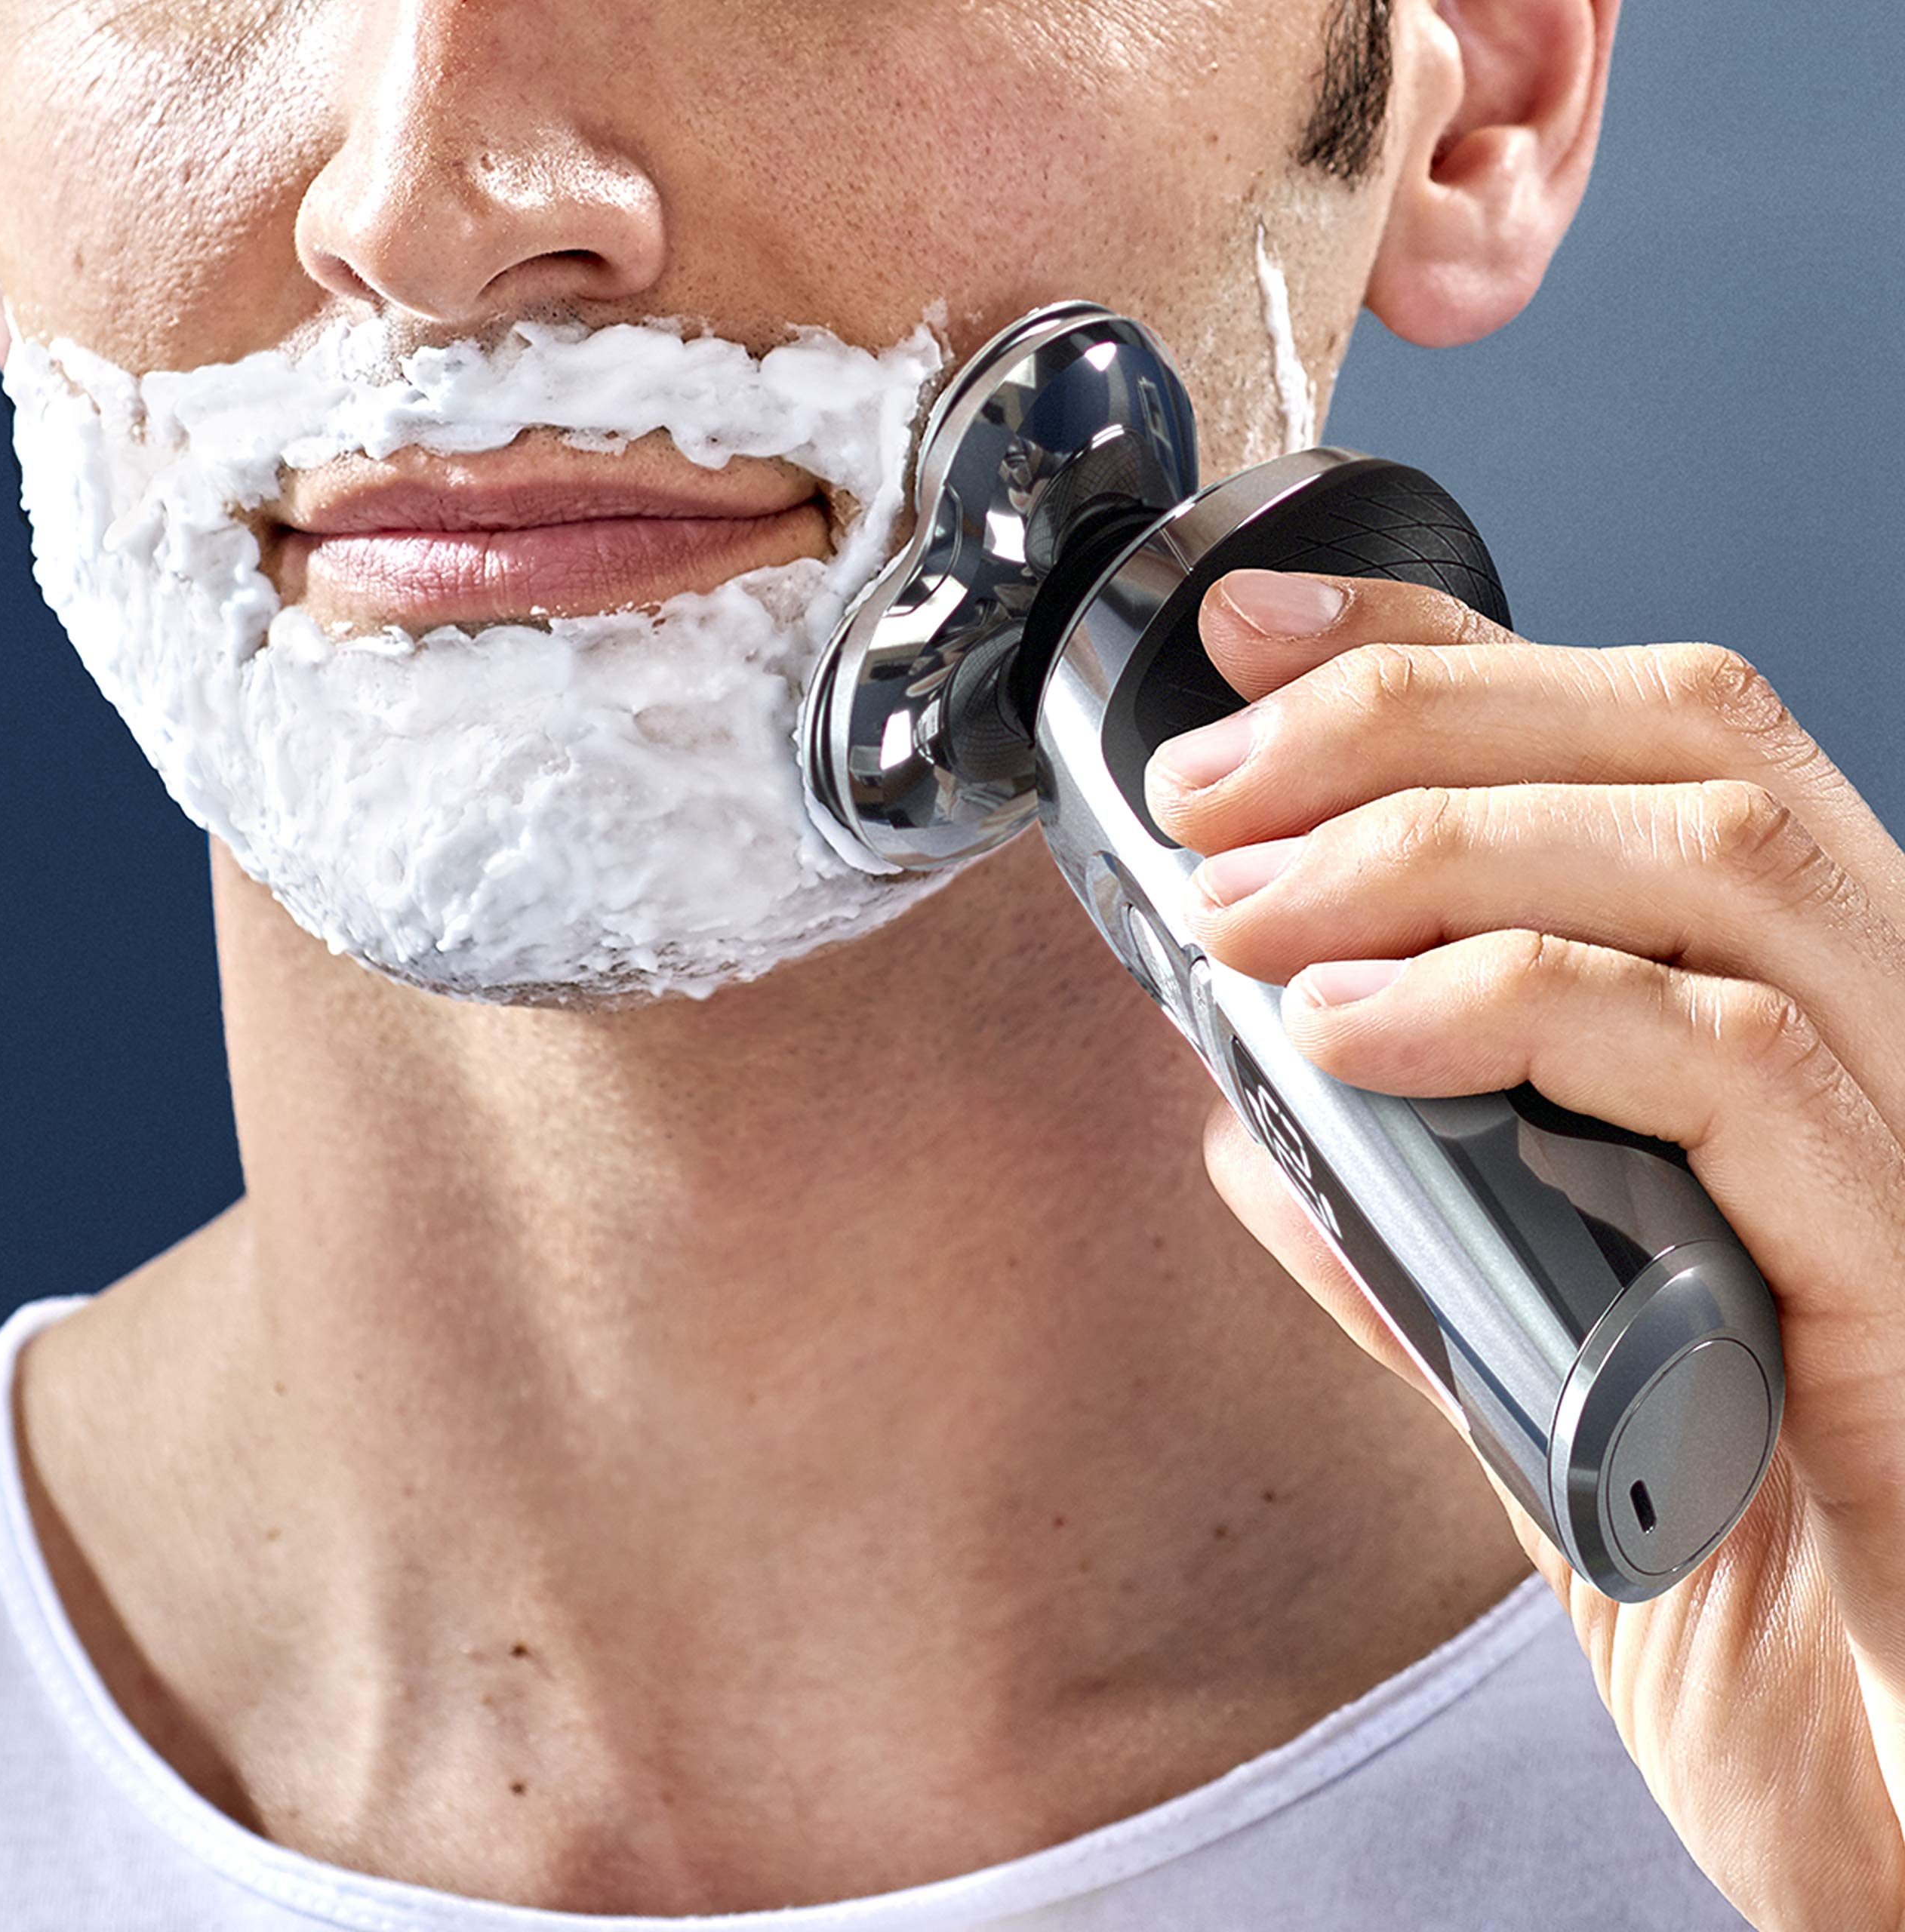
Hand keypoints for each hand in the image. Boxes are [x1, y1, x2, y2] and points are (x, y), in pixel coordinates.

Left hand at [1145, 567, 1904, 1931]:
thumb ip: (1408, 1240)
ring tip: (1251, 913)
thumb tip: (1245, 1130)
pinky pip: (1732, 1070)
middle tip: (1214, 787)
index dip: (1446, 655)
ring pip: (1714, 867)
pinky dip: (1521, 1015)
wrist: (1900, 1799)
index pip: (1645, 744)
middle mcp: (1881, 1038)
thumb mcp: (1531, 1369)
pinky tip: (1350, 1036)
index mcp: (1791, 1030)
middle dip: (1415, 724)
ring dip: (1438, 853)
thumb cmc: (1742, 1576)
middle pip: (1686, 746)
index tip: (1254, 642)